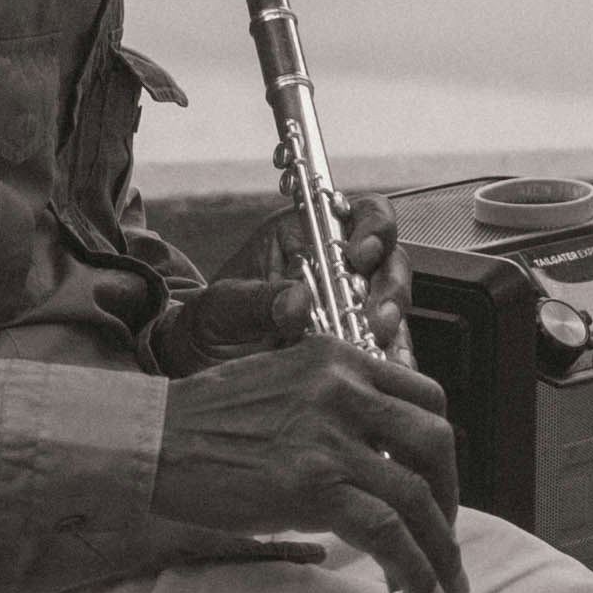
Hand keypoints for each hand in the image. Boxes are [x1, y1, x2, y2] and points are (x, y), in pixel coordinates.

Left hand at [151, 195, 413, 372]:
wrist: (198, 371)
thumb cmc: (206, 327)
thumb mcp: (218, 310)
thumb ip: (254, 302)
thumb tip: (298, 302)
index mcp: (303, 237)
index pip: (355, 215)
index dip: (372, 228)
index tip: (361, 256)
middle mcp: (335, 268)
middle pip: (388, 261)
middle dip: (390, 288)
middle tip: (378, 321)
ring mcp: (349, 309)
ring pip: (393, 307)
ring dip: (394, 330)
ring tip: (382, 356)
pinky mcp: (354, 346)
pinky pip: (385, 350)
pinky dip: (391, 364)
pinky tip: (388, 377)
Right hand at [154, 335, 464, 592]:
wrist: (149, 441)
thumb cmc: (203, 423)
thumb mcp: (281, 385)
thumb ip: (334, 404)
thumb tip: (379, 459)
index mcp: (337, 359)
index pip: (425, 397)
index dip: (441, 448)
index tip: (437, 482)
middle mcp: (342, 390)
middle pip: (437, 442)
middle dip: (451, 495)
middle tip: (443, 532)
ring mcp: (330, 439)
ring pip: (418, 495)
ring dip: (441, 546)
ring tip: (444, 581)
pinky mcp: (313, 486)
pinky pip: (388, 532)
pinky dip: (415, 567)